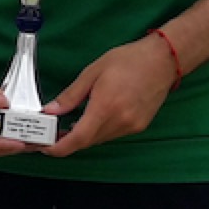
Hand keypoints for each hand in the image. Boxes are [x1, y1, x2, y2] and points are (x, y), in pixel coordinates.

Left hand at [44, 35, 174, 155]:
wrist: (163, 60)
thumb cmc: (129, 60)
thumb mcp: (92, 73)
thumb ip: (71, 95)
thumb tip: (52, 110)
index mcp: (106, 107)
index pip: (79, 138)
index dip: (59, 147)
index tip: (46, 147)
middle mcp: (121, 121)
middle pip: (87, 142)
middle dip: (67, 141)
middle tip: (51, 133)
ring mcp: (132, 126)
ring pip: (100, 140)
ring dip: (83, 136)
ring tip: (67, 125)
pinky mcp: (140, 126)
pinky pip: (112, 135)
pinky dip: (98, 131)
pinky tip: (91, 120)